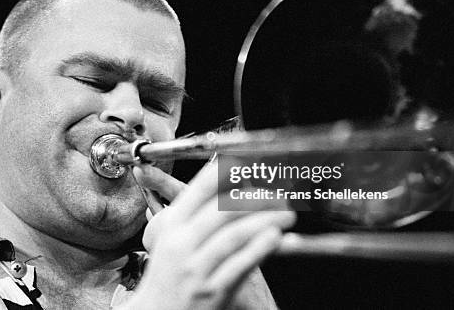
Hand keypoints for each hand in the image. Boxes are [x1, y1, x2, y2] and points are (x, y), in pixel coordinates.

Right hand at [122, 161, 295, 309]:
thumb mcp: (170, 240)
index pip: (198, 191)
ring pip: (234, 236)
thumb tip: (222, 186)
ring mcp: (196, 268)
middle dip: (255, 198)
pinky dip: (259, 249)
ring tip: (286, 213)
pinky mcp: (212, 291)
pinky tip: (274, 237)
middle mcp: (182, 244)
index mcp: (171, 227)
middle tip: (277, 192)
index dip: (224, 173)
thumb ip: (193, 216)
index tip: (246, 163)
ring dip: (265, 220)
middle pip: (222, 211)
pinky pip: (239, 265)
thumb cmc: (167, 276)